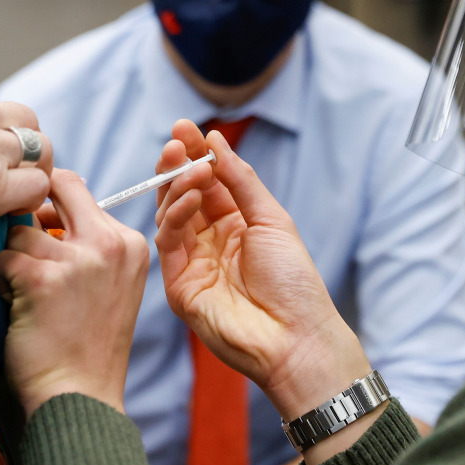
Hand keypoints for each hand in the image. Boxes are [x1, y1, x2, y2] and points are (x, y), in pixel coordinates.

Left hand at [0, 170, 149, 417]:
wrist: (80, 401)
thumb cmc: (85, 348)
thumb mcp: (108, 286)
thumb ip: (86, 243)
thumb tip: (36, 206)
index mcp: (129, 243)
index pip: (76, 189)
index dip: (47, 206)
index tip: (41, 238)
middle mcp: (110, 243)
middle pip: (52, 187)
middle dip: (27, 212)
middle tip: (24, 254)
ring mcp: (79, 259)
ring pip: (19, 230)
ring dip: (12, 260)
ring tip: (27, 298)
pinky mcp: (43, 278)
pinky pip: (2, 259)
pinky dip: (2, 284)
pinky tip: (19, 312)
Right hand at [154, 120, 371, 421]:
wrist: (295, 336)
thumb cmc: (293, 281)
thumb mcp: (271, 219)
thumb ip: (240, 180)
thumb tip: (216, 141)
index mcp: (236, 225)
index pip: (208, 183)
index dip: (196, 155)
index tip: (186, 128)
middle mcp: (210, 241)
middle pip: (183, 195)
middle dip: (177, 165)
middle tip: (176, 140)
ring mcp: (192, 261)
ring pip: (170, 214)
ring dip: (177, 185)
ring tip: (191, 165)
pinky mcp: (178, 284)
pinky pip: (169, 240)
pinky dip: (176, 214)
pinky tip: (191, 197)